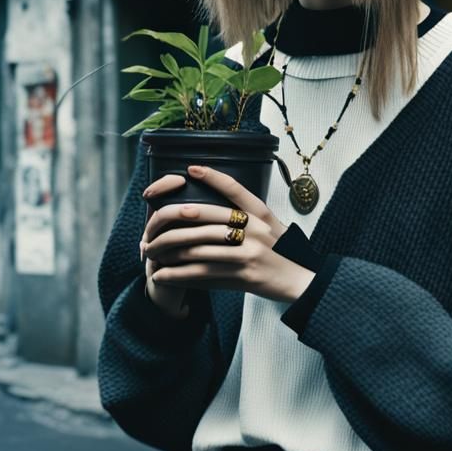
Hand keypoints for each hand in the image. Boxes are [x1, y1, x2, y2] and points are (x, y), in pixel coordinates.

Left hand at [140, 165, 315, 302]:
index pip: (234, 188)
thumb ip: (249, 214)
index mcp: (261, 214)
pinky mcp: (242, 275)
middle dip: (171, 224)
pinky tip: (162, 274)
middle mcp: (254, 230)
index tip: (190, 169)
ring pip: (197, 247)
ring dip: (169, 251)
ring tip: (151, 252)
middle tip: (151, 228)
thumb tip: (215, 208)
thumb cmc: (283, 252)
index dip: (212, 176)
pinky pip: (202, 273)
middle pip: (204, 219)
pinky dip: (178, 274)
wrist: (300, 281)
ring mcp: (248, 252)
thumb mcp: (271, 225)